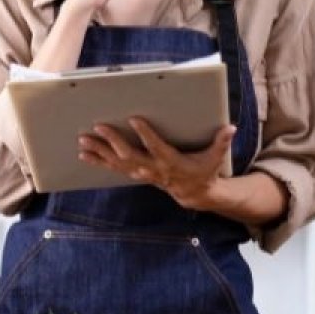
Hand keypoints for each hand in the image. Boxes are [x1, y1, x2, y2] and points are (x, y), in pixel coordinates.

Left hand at [78, 118, 235, 209]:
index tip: (134, 119)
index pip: (156, 146)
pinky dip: (98, 161)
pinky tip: (84, 154)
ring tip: (83, 141)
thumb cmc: (203, 171)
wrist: (194, 194)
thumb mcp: (215, 158)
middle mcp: (153, 168)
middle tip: (98, 127)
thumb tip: (231, 128)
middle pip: (129, 155)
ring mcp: (142, 173)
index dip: (145, 134)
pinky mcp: (136, 174)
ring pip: (117, 162)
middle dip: (112, 141)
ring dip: (99, 151)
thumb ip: (221, 142)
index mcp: (171, 161)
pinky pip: (114, 168)